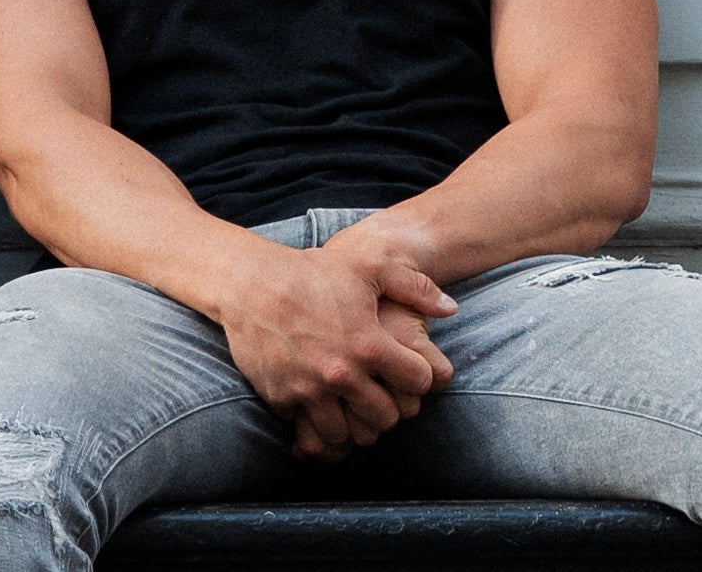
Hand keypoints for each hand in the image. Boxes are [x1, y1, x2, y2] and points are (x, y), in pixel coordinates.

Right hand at [211, 240, 455, 461]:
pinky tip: (323, 409)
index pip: (417, 383)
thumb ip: (415, 287)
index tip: (409, 371)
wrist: (250, 283)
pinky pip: (309, 431)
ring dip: (355, 425)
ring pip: (347, 435)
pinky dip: (319, 426)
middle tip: (384, 395)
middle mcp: (341, 374)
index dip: (419, 377)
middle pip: (385, 418)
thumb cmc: (312, 272)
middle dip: (390, 408)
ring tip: (355, 409)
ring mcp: (309, 391)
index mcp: (369, 344)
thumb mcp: (369, 266)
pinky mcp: (282, 399)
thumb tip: (451, 309)